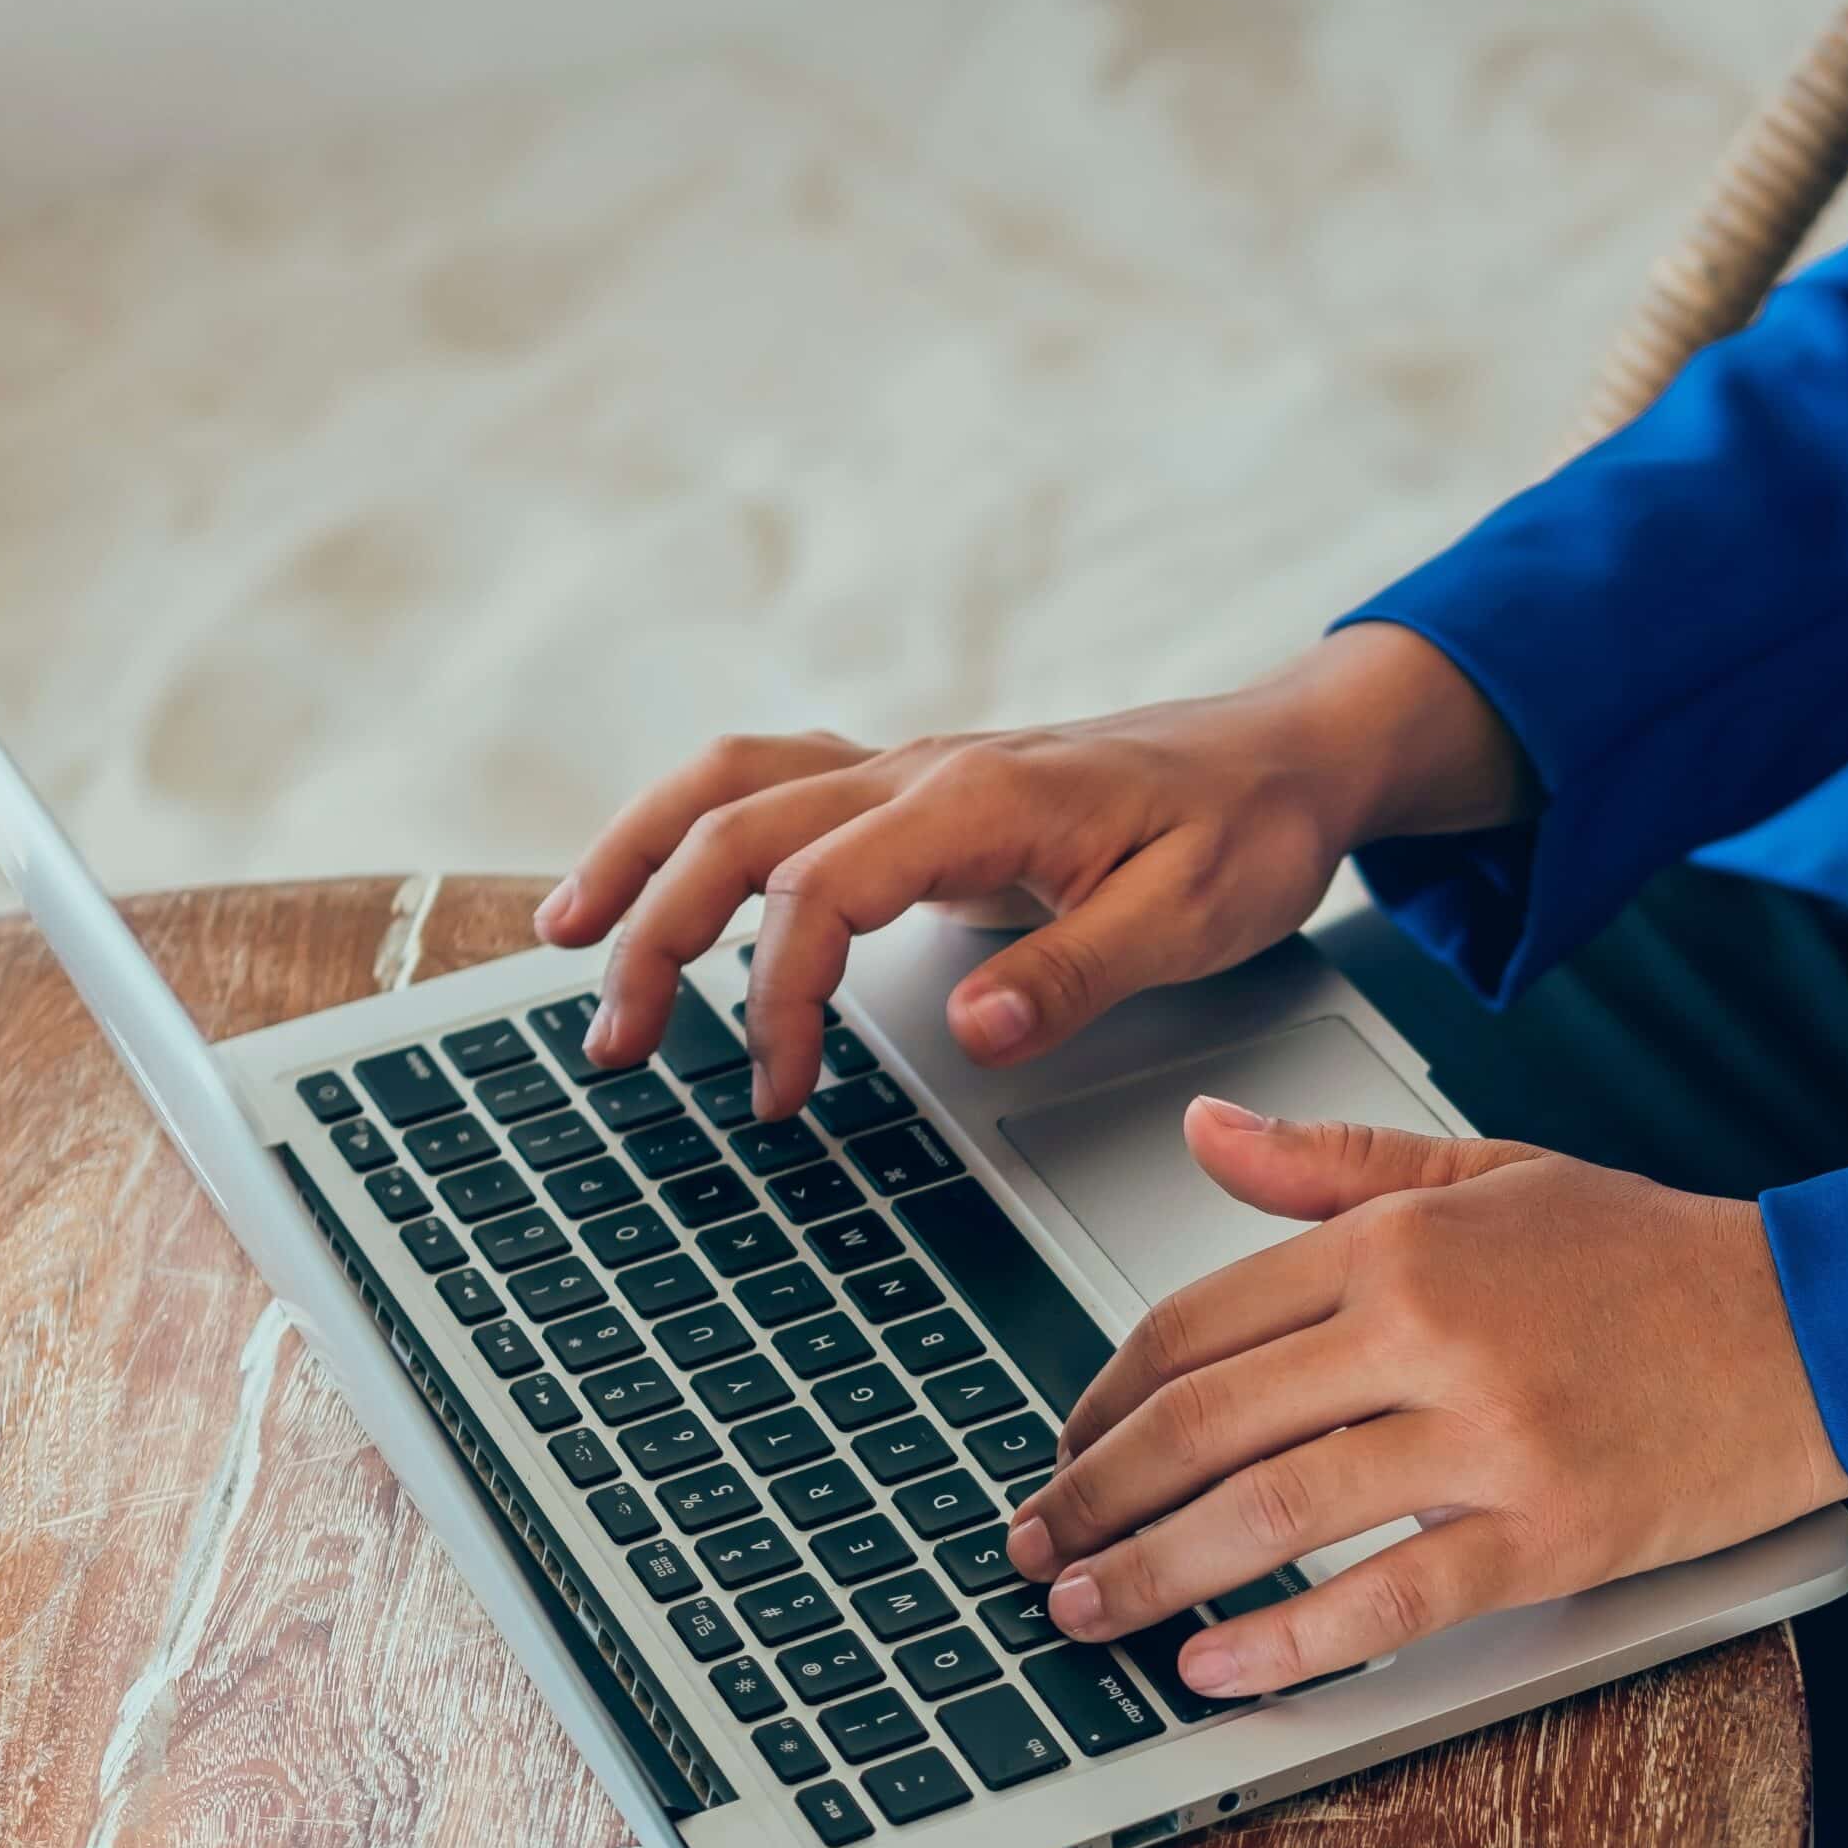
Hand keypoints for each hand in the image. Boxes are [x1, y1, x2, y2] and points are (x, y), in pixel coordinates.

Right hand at [536, 624, 1528, 1116]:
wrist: (1287, 756)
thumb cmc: (1248, 830)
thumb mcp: (1196, 916)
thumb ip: (1079, 972)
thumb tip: (974, 1033)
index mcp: (981, 798)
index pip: (821, 889)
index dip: (775, 995)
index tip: (775, 1091)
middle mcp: (924, 767)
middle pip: (737, 827)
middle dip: (653, 932)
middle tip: (613, 1046)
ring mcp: (909, 769)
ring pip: (731, 785)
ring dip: (638, 855)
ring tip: (561, 941)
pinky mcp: (912, 789)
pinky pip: (770, 786)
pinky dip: (689, 828)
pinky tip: (648, 882)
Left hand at [1010, 1101, 1847, 1697]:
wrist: (1818, 1328)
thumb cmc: (1657, 1259)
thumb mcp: (1493, 1171)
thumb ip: (1335, 1164)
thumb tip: (1204, 1131)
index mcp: (1401, 1240)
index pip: (1196, 1325)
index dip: (1103, 1402)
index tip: (1068, 1449)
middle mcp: (1427, 1330)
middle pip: (1203, 1425)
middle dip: (1094, 1499)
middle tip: (1035, 1548)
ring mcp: (1483, 1440)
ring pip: (1267, 1518)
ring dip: (1152, 1578)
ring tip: (1085, 1614)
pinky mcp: (1542, 1537)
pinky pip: (1382, 1604)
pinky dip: (1284, 1645)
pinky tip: (1215, 1666)